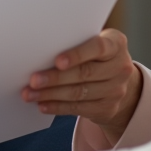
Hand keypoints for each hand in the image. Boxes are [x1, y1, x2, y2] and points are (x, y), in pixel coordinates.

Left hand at [23, 28, 141, 144]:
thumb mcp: (94, 42)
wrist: (120, 81)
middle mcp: (120, 67)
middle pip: (85, 73)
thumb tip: (41, 51)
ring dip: (51, 94)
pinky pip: (79, 108)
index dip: (77, 55)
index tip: (57, 61)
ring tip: (30, 94)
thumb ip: (75, 42)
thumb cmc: (96, 55)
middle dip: (56, 78)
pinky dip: (58, 107)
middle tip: (33, 80)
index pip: (98, 48)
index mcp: (116, 44)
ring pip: (79, 93)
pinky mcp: (108, 108)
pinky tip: (43, 105)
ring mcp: (116, 90)